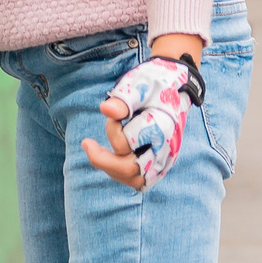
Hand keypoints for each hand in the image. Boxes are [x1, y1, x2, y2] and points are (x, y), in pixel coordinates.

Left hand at [82, 46, 204, 190]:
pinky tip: (110, 158)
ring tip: (95, 152)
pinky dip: (122, 172)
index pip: (128, 142)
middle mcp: (165, 149)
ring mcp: (164, 159)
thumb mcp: (139, 86)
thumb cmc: (154, 83)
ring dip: (111, 168)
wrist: (175, 86)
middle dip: (103, 160)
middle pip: (130, 170)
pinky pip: (140, 179)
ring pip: (134, 179)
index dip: (112, 128)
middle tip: (86, 143)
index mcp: (162, 128)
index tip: (110, 112)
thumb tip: (105, 109)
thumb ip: (124, 99)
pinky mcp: (160, 163)